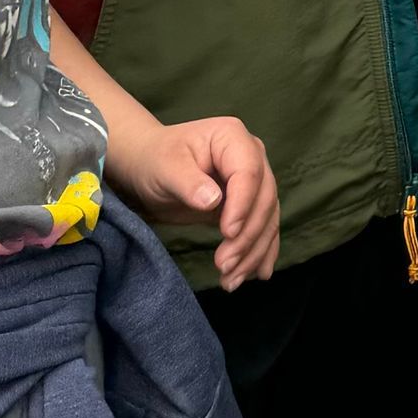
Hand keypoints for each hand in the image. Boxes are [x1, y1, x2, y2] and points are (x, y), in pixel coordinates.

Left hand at [107, 113, 279, 288]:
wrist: (150, 167)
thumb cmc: (155, 160)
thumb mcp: (165, 167)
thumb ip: (188, 182)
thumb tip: (213, 201)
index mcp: (233, 138)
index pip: (249, 174)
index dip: (242, 205)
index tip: (227, 233)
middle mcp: (252, 156)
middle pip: (264, 200)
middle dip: (247, 237)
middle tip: (224, 265)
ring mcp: (255, 181)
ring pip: (267, 220)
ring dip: (253, 252)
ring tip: (231, 280)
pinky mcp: (250, 204)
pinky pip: (263, 229)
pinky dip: (259, 253)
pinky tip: (255, 274)